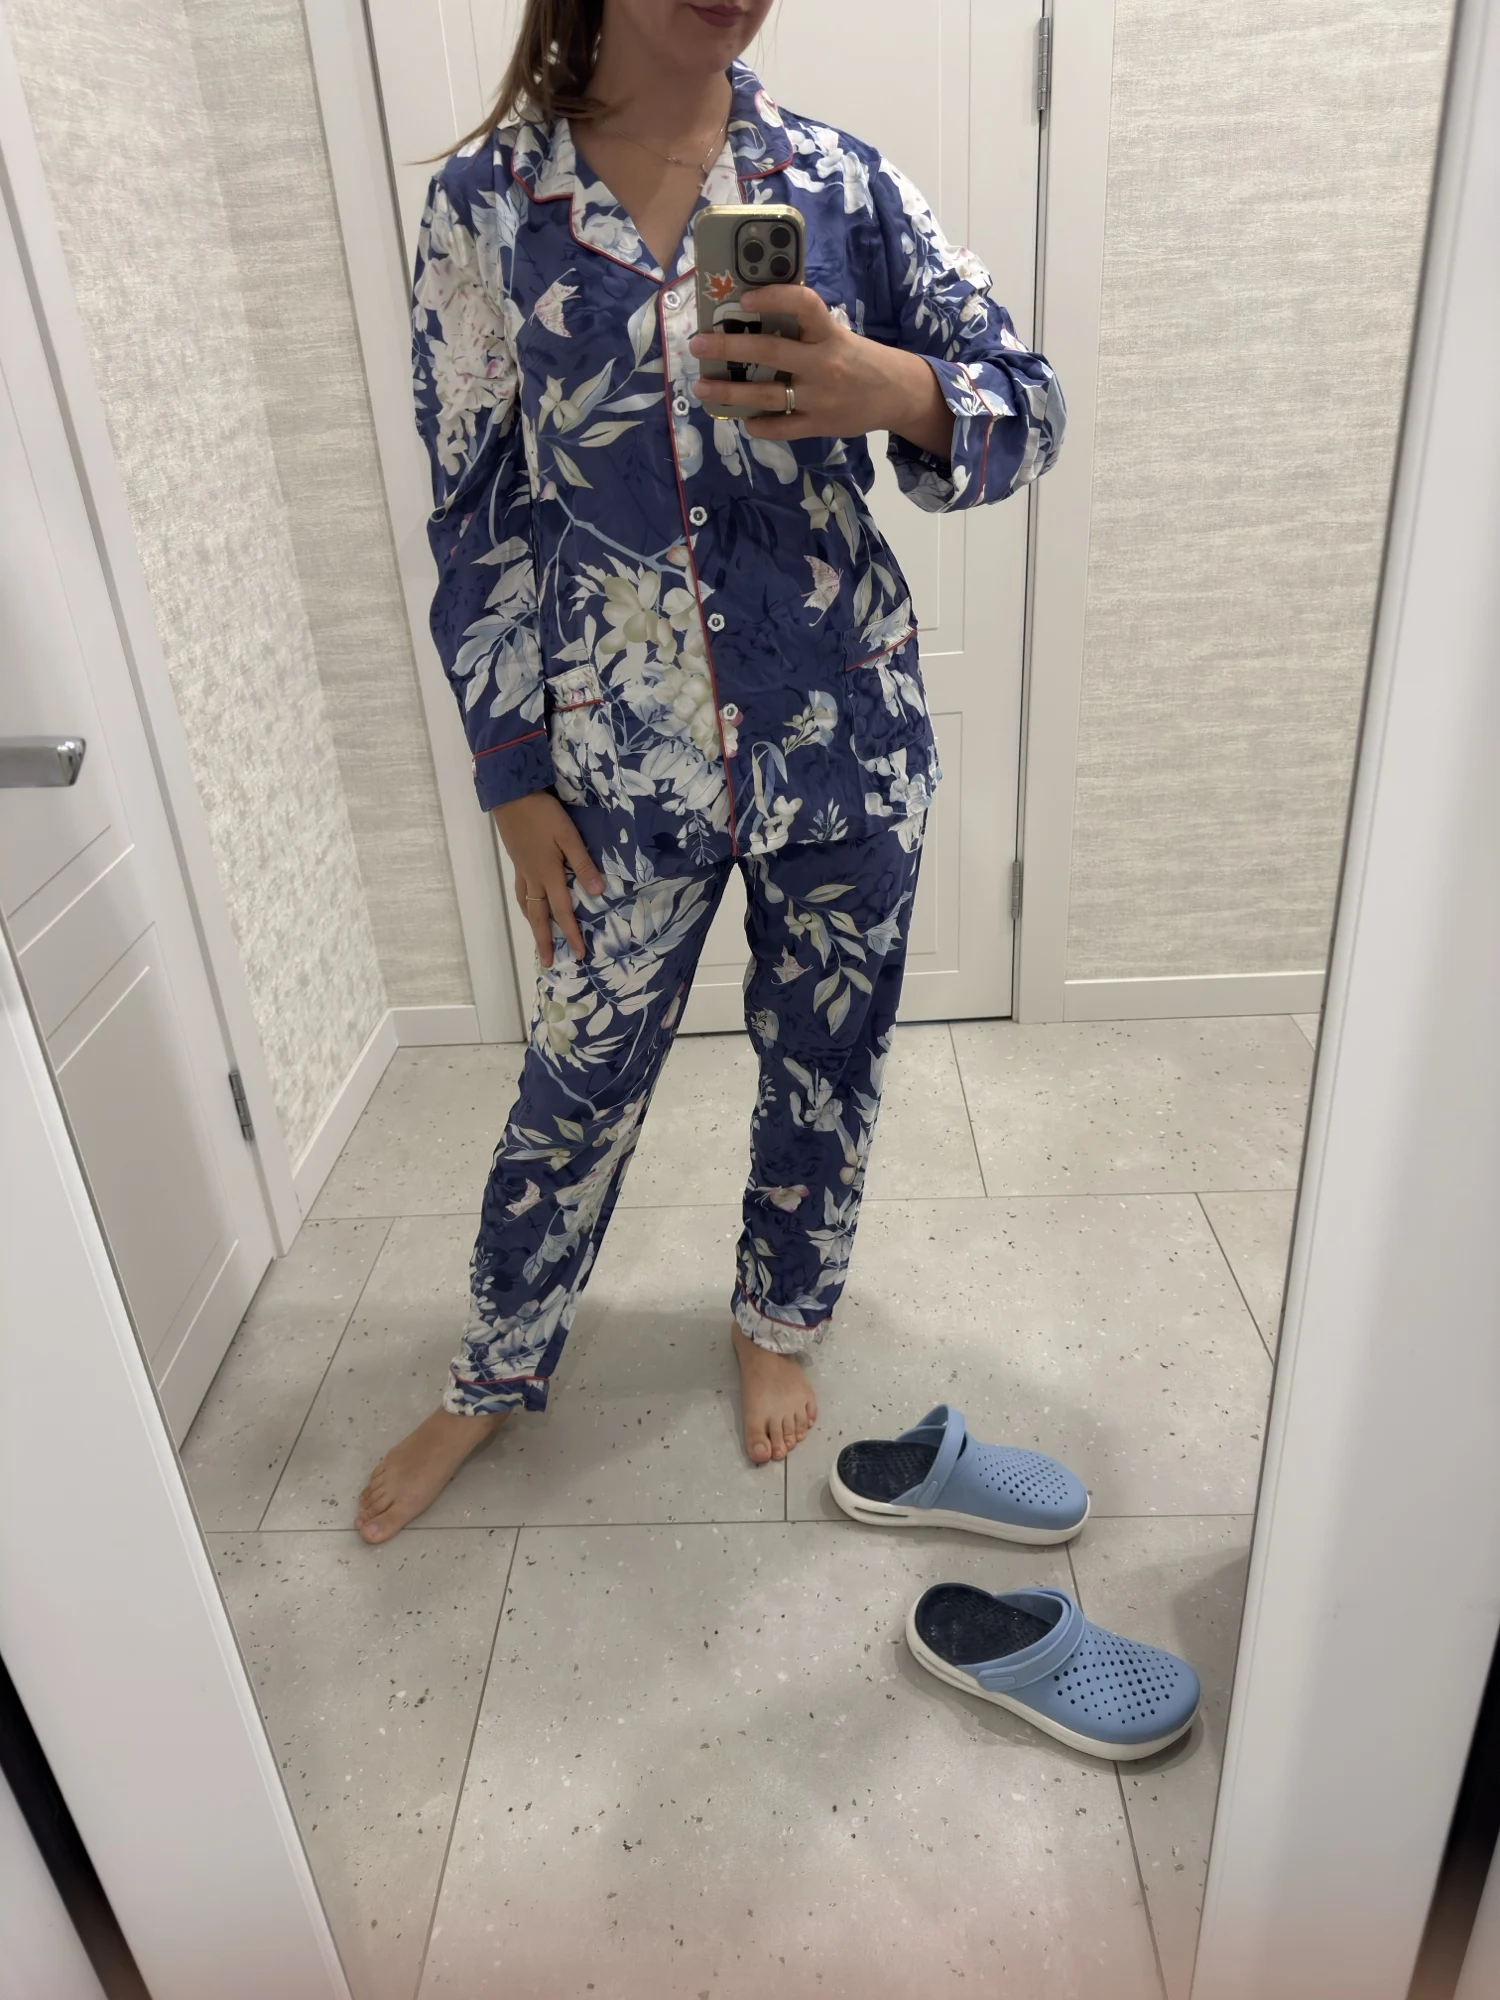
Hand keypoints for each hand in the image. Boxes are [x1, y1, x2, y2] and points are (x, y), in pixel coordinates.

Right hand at [492, 791, 603, 968]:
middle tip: (546, 962)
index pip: (562, 912)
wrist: (510, 795)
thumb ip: (583, 864)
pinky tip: (527, 904)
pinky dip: (524, 905)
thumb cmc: (542, 814)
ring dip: (532, 925)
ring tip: (537, 938)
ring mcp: (522, 870)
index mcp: (548, 874)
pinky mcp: (516, 861)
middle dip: (544, 940)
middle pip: (538, 916)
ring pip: (525, 905)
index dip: (571, 934)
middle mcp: (533, 878)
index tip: (579, 954)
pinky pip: (520, 892)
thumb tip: (598, 893)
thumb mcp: (568, 836)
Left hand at [688, 285, 954, 457]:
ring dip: (730, 392)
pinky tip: (741, 417)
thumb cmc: (858, 357)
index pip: (803, 305)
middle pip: (771, 353)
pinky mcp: (818, 425)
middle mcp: (823, 364)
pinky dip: (757, 424)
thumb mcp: (836, 334)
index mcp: (829, 333)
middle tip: (698, 346)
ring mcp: (820, 398)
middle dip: (729, 349)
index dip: (773, 298)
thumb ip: (803, 328)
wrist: (895, 394)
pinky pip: (781, 427)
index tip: (743, 299)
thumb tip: (754, 315)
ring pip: (767, 395)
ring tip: (702, 386)